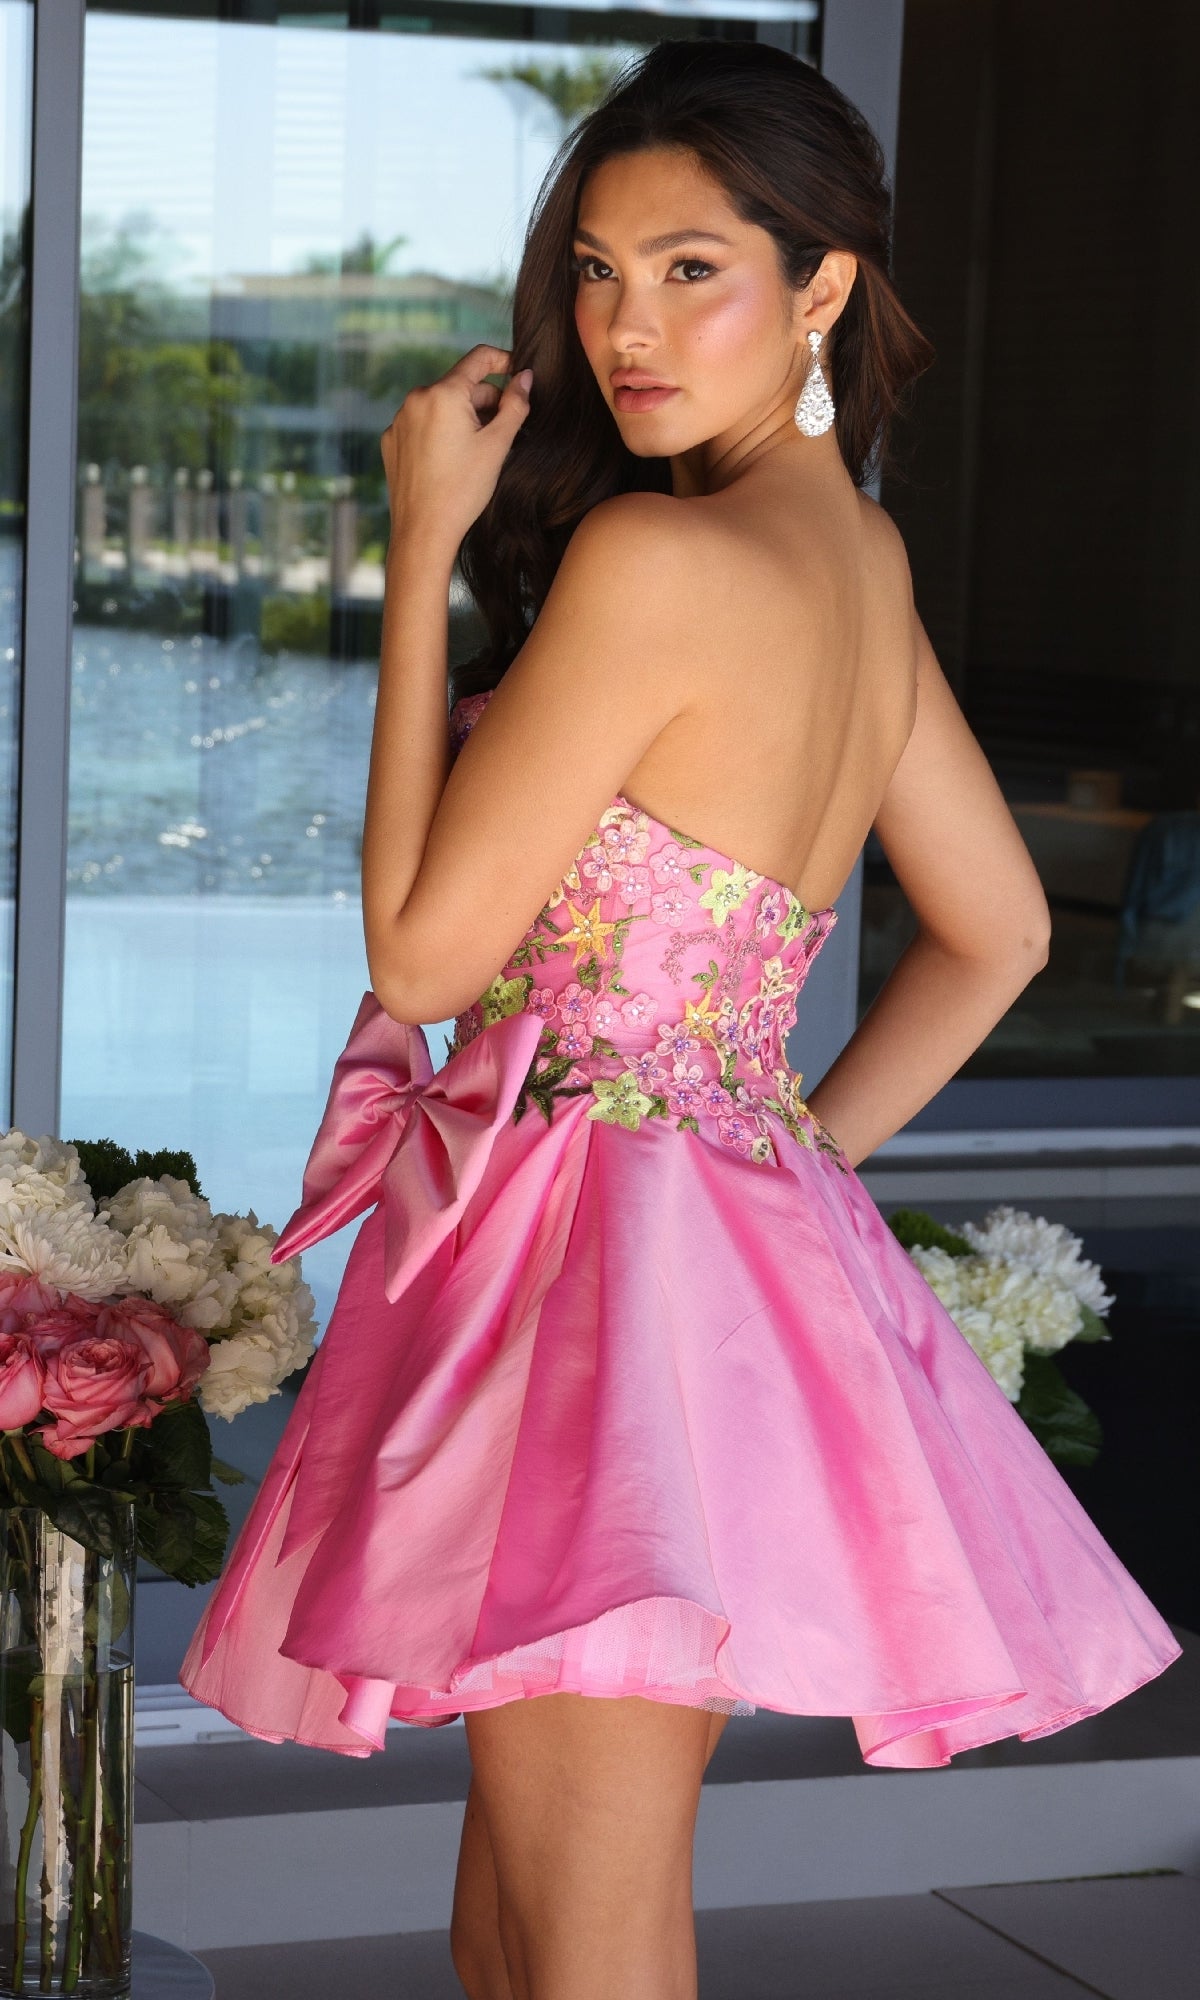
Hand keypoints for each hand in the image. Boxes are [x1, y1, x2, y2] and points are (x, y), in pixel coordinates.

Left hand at [380, 342, 532, 553]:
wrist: (423, 532)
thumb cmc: (463, 490)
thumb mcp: (497, 446)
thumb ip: (515, 405)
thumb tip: (525, 377)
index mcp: (443, 393)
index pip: (479, 358)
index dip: (504, 361)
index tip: (518, 373)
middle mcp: (416, 398)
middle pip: (461, 386)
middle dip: (485, 403)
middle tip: (505, 432)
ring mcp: (400, 419)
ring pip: (441, 406)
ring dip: (463, 418)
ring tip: (477, 452)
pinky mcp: (392, 440)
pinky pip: (422, 424)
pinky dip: (440, 433)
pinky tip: (451, 461)